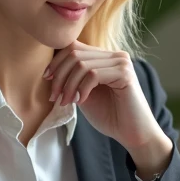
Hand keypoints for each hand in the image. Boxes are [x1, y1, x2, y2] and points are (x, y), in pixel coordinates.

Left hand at [45, 41, 172, 176]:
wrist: (132, 134)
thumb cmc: (110, 116)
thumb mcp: (83, 93)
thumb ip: (72, 79)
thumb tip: (50, 69)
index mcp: (105, 57)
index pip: (73, 46)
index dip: (56, 62)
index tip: (47, 80)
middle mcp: (114, 55)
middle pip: (74, 53)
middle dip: (59, 76)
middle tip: (54, 97)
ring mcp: (121, 62)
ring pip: (82, 64)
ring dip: (68, 85)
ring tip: (66, 102)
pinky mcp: (125, 73)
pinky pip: (93, 74)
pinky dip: (82, 89)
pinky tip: (81, 102)